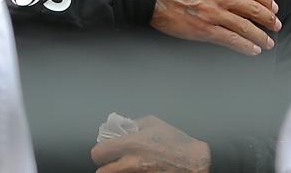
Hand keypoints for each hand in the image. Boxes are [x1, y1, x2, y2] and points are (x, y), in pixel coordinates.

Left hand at [91, 116, 210, 172]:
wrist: (193, 163)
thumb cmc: (176, 142)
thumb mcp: (154, 123)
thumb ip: (134, 124)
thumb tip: (120, 128)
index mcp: (131, 144)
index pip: (98, 153)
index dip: (101, 152)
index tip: (106, 151)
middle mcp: (130, 163)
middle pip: (101, 172)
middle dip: (106, 166)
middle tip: (113, 162)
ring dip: (118, 172)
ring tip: (128, 166)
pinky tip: (138, 171)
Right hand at [152, 0, 280, 55]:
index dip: (266, 0)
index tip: (273, 7)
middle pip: (253, 9)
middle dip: (268, 20)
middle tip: (276, 26)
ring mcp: (214, 14)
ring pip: (245, 27)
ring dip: (260, 36)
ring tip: (268, 42)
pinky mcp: (204, 30)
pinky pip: (230, 39)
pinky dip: (244, 45)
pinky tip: (252, 49)